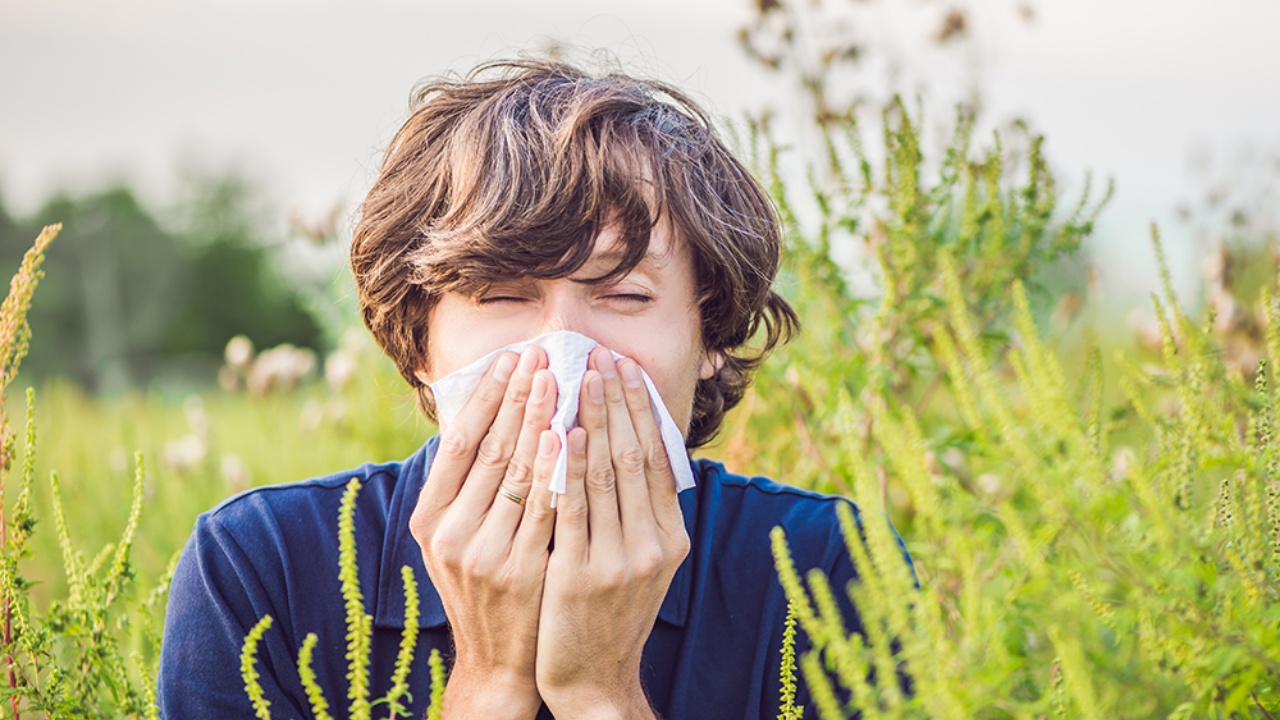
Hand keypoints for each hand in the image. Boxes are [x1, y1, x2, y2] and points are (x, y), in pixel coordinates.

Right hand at [409, 347, 558, 719]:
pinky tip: (568, 435)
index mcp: (429, 518)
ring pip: (517, 473)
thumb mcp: (458, 537)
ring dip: (539, 419)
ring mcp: (483, 553)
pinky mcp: (519, 571)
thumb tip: (487, 412)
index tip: (510, 357)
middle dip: (517, 396)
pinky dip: (556, 469)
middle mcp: (449, 533)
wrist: (498, 661)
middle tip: (541, 353)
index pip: (459, 441)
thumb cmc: (484, 585)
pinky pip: (543, 508)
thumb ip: (467, 485)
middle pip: (489, 449)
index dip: (486, 396)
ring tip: (559, 377)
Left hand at [535, 349, 691, 718]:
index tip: (625, 367)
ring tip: (580, 376)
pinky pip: (574, 508)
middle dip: (617, 400)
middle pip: (634, 456)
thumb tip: (629, 448)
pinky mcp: (583, 575)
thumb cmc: (607, 612)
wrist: (593, 679)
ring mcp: (620, 561)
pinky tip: (563, 431)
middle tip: (601, 355)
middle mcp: (653, 546)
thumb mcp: (639, 563)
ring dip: (593, 419)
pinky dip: (570, 466)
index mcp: (670, 538)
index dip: (641, 409)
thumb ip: (637, 513)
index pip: (657, 458)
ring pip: (606, 474)